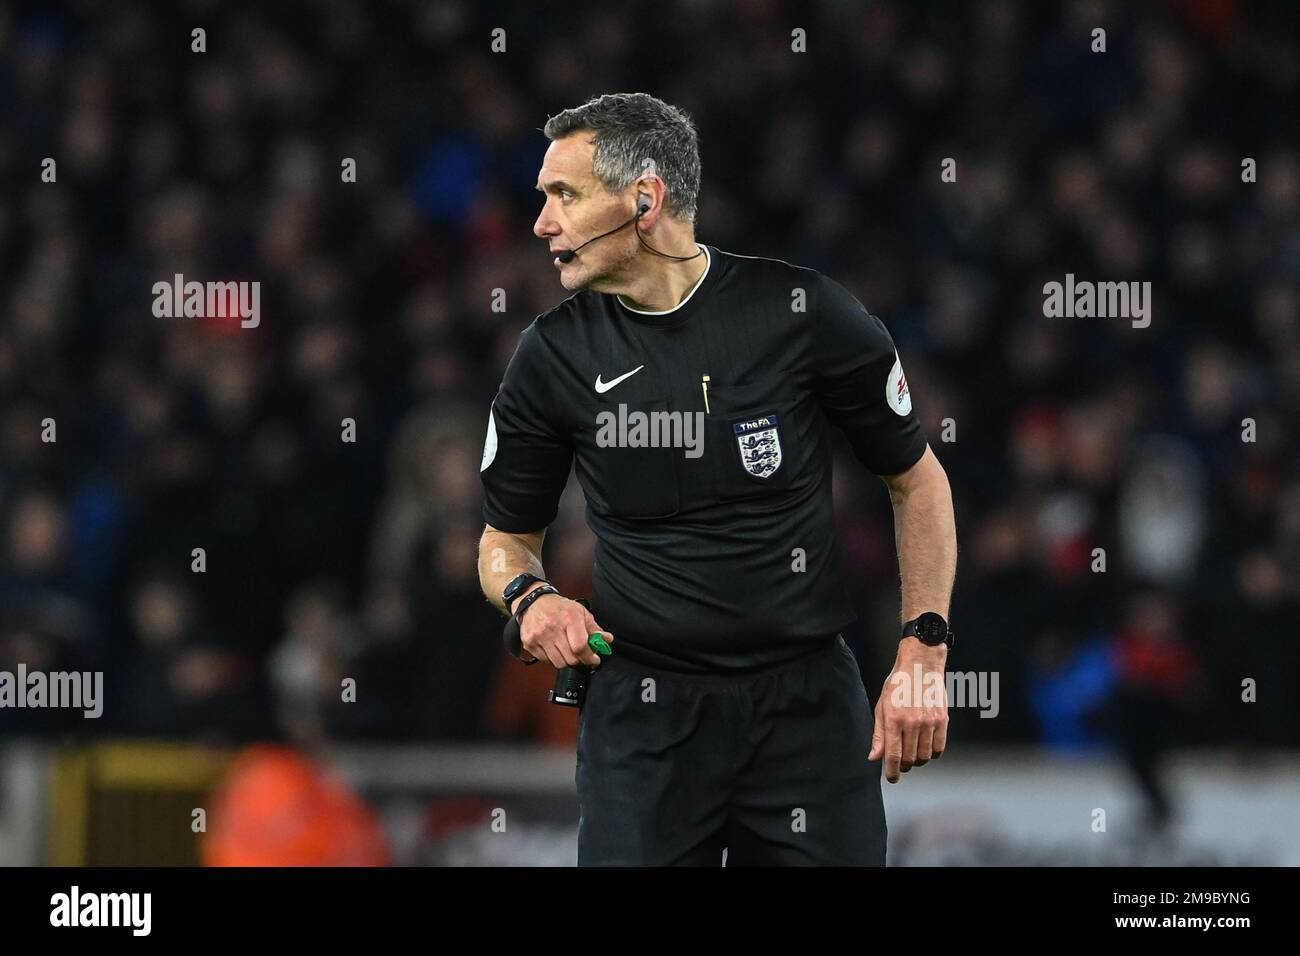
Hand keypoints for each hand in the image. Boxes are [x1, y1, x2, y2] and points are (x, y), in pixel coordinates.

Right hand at [513, 588, 613, 668]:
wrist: (532, 601)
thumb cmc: (559, 607)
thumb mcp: (580, 612)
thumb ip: (594, 628)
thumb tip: (607, 640)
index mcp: (569, 618)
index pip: (580, 647)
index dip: (590, 657)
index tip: (594, 659)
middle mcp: (552, 627)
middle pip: (571, 659)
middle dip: (579, 660)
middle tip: (581, 654)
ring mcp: (539, 636)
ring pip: (559, 663)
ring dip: (566, 660)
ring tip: (566, 650)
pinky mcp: (529, 643)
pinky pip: (546, 662)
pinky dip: (552, 659)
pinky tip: (554, 648)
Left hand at [868, 639, 948, 782]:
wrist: (920, 665)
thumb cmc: (898, 685)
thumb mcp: (882, 706)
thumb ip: (879, 734)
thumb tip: (874, 757)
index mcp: (894, 720)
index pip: (893, 756)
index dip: (892, 772)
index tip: (892, 778)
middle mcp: (912, 723)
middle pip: (910, 759)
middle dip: (904, 766)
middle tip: (900, 764)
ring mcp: (929, 722)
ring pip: (925, 756)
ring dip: (918, 761)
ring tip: (912, 755)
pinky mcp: (942, 720)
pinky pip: (939, 748)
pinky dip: (932, 754)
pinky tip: (926, 749)